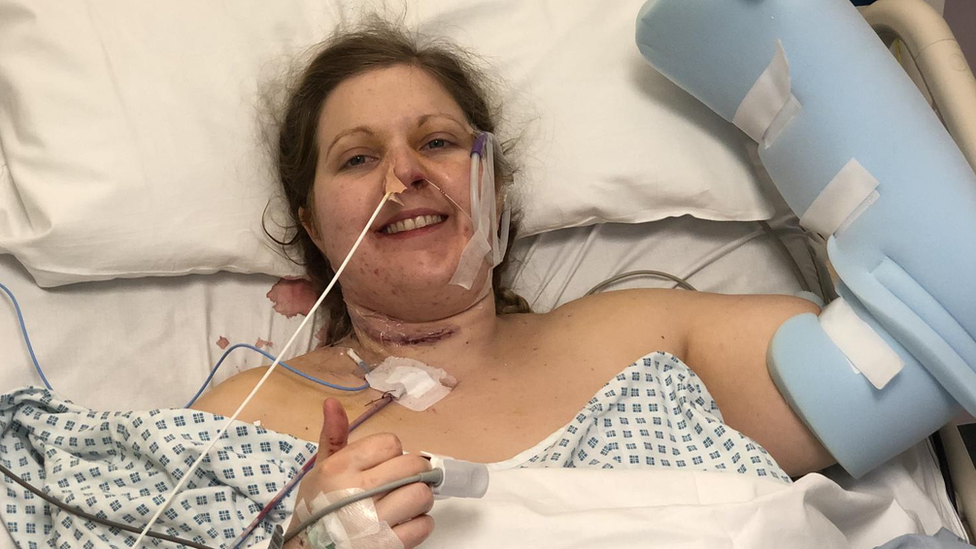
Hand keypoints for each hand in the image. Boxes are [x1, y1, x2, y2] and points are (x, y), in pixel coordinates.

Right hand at [286, 398, 433, 547]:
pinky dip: (419, 524)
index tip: (383, 465)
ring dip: (419, 498)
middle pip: (413, 466)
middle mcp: (357, 492)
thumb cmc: (316, 509)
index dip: (391, 453)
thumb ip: (333, 437)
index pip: (391, 443)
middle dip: (413, 473)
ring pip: (422, 494)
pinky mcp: (388, 544)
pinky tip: (402, 523)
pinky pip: (424, 525)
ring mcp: (374, 520)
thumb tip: (332, 402)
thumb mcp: (319, 470)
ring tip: (403, 503)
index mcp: (341, 469)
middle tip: (402, 482)